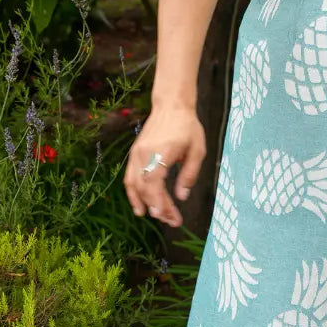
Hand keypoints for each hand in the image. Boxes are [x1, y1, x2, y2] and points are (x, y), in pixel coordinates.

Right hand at [122, 105, 205, 226]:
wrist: (171, 106)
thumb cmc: (187, 127)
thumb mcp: (197, 150)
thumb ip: (189, 174)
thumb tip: (182, 197)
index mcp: (162, 152)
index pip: (155, 182)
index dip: (159, 201)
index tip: (167, 216)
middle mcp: (145, 154)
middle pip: (145, 187)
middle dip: (157, 206)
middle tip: (172, 220)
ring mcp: (136, 153)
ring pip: (133, 184)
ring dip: (143, 203)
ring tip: (155, 216)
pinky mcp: (134, 153)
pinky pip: (129, 177)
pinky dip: (132, 193)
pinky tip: (139, 205)